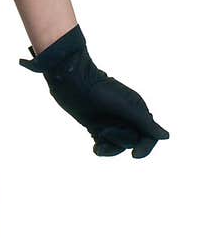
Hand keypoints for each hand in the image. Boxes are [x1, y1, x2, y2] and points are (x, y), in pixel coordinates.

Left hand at [20, 24, 169, 157]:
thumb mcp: (125, 107)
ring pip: (118, 146)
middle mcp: (126, 117)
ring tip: (98, 137)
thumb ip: (145, 122)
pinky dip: (101, 148)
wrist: (72, 81)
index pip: (149, 135)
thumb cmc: (99, 90)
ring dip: (109, 146)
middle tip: (105, 130)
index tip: (135, 156)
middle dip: (120, 139)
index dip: (145, 147)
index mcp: (137, 109)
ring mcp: (111, 122)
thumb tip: (166, 136)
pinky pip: (105, 145)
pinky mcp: (96, 127)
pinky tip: (95, 148)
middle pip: (133, 141)